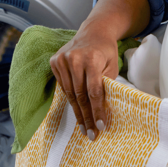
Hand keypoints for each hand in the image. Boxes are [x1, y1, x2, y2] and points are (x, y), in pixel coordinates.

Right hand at [50, 0, 149, 140]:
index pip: (94, 92)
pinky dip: (71, 100)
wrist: (94, 32)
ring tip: (84, 128)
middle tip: (91, 134)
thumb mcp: (112, 66)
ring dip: (77, 112)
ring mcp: (61, 60)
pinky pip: (63, 86)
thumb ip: (107, 84)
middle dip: (86, 117)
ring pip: (70, 93)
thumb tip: (103, 109)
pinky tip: (77, 112)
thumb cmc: (106, 50)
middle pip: (80, 95)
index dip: (97, 111)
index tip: (101, 127)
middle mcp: (73, 59)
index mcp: (91, 59)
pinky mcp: (55, 62)